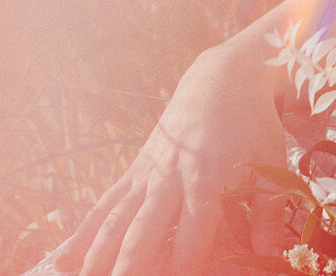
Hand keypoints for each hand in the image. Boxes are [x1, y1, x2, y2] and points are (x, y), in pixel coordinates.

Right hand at [50, 42, 290, 275]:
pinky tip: (64, 259)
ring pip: (116, 220)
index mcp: (209, 178)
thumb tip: (268, 252)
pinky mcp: (134, 170)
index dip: (185, 264)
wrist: (221, 79)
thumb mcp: (271, 160)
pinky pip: (105, 204)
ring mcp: (147, 173)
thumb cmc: (251, 124)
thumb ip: (269, 210)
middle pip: (145, 230)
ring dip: (98, 254)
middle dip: (130, 264)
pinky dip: (84, 233)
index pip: (193, 233)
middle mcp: (171, 178)